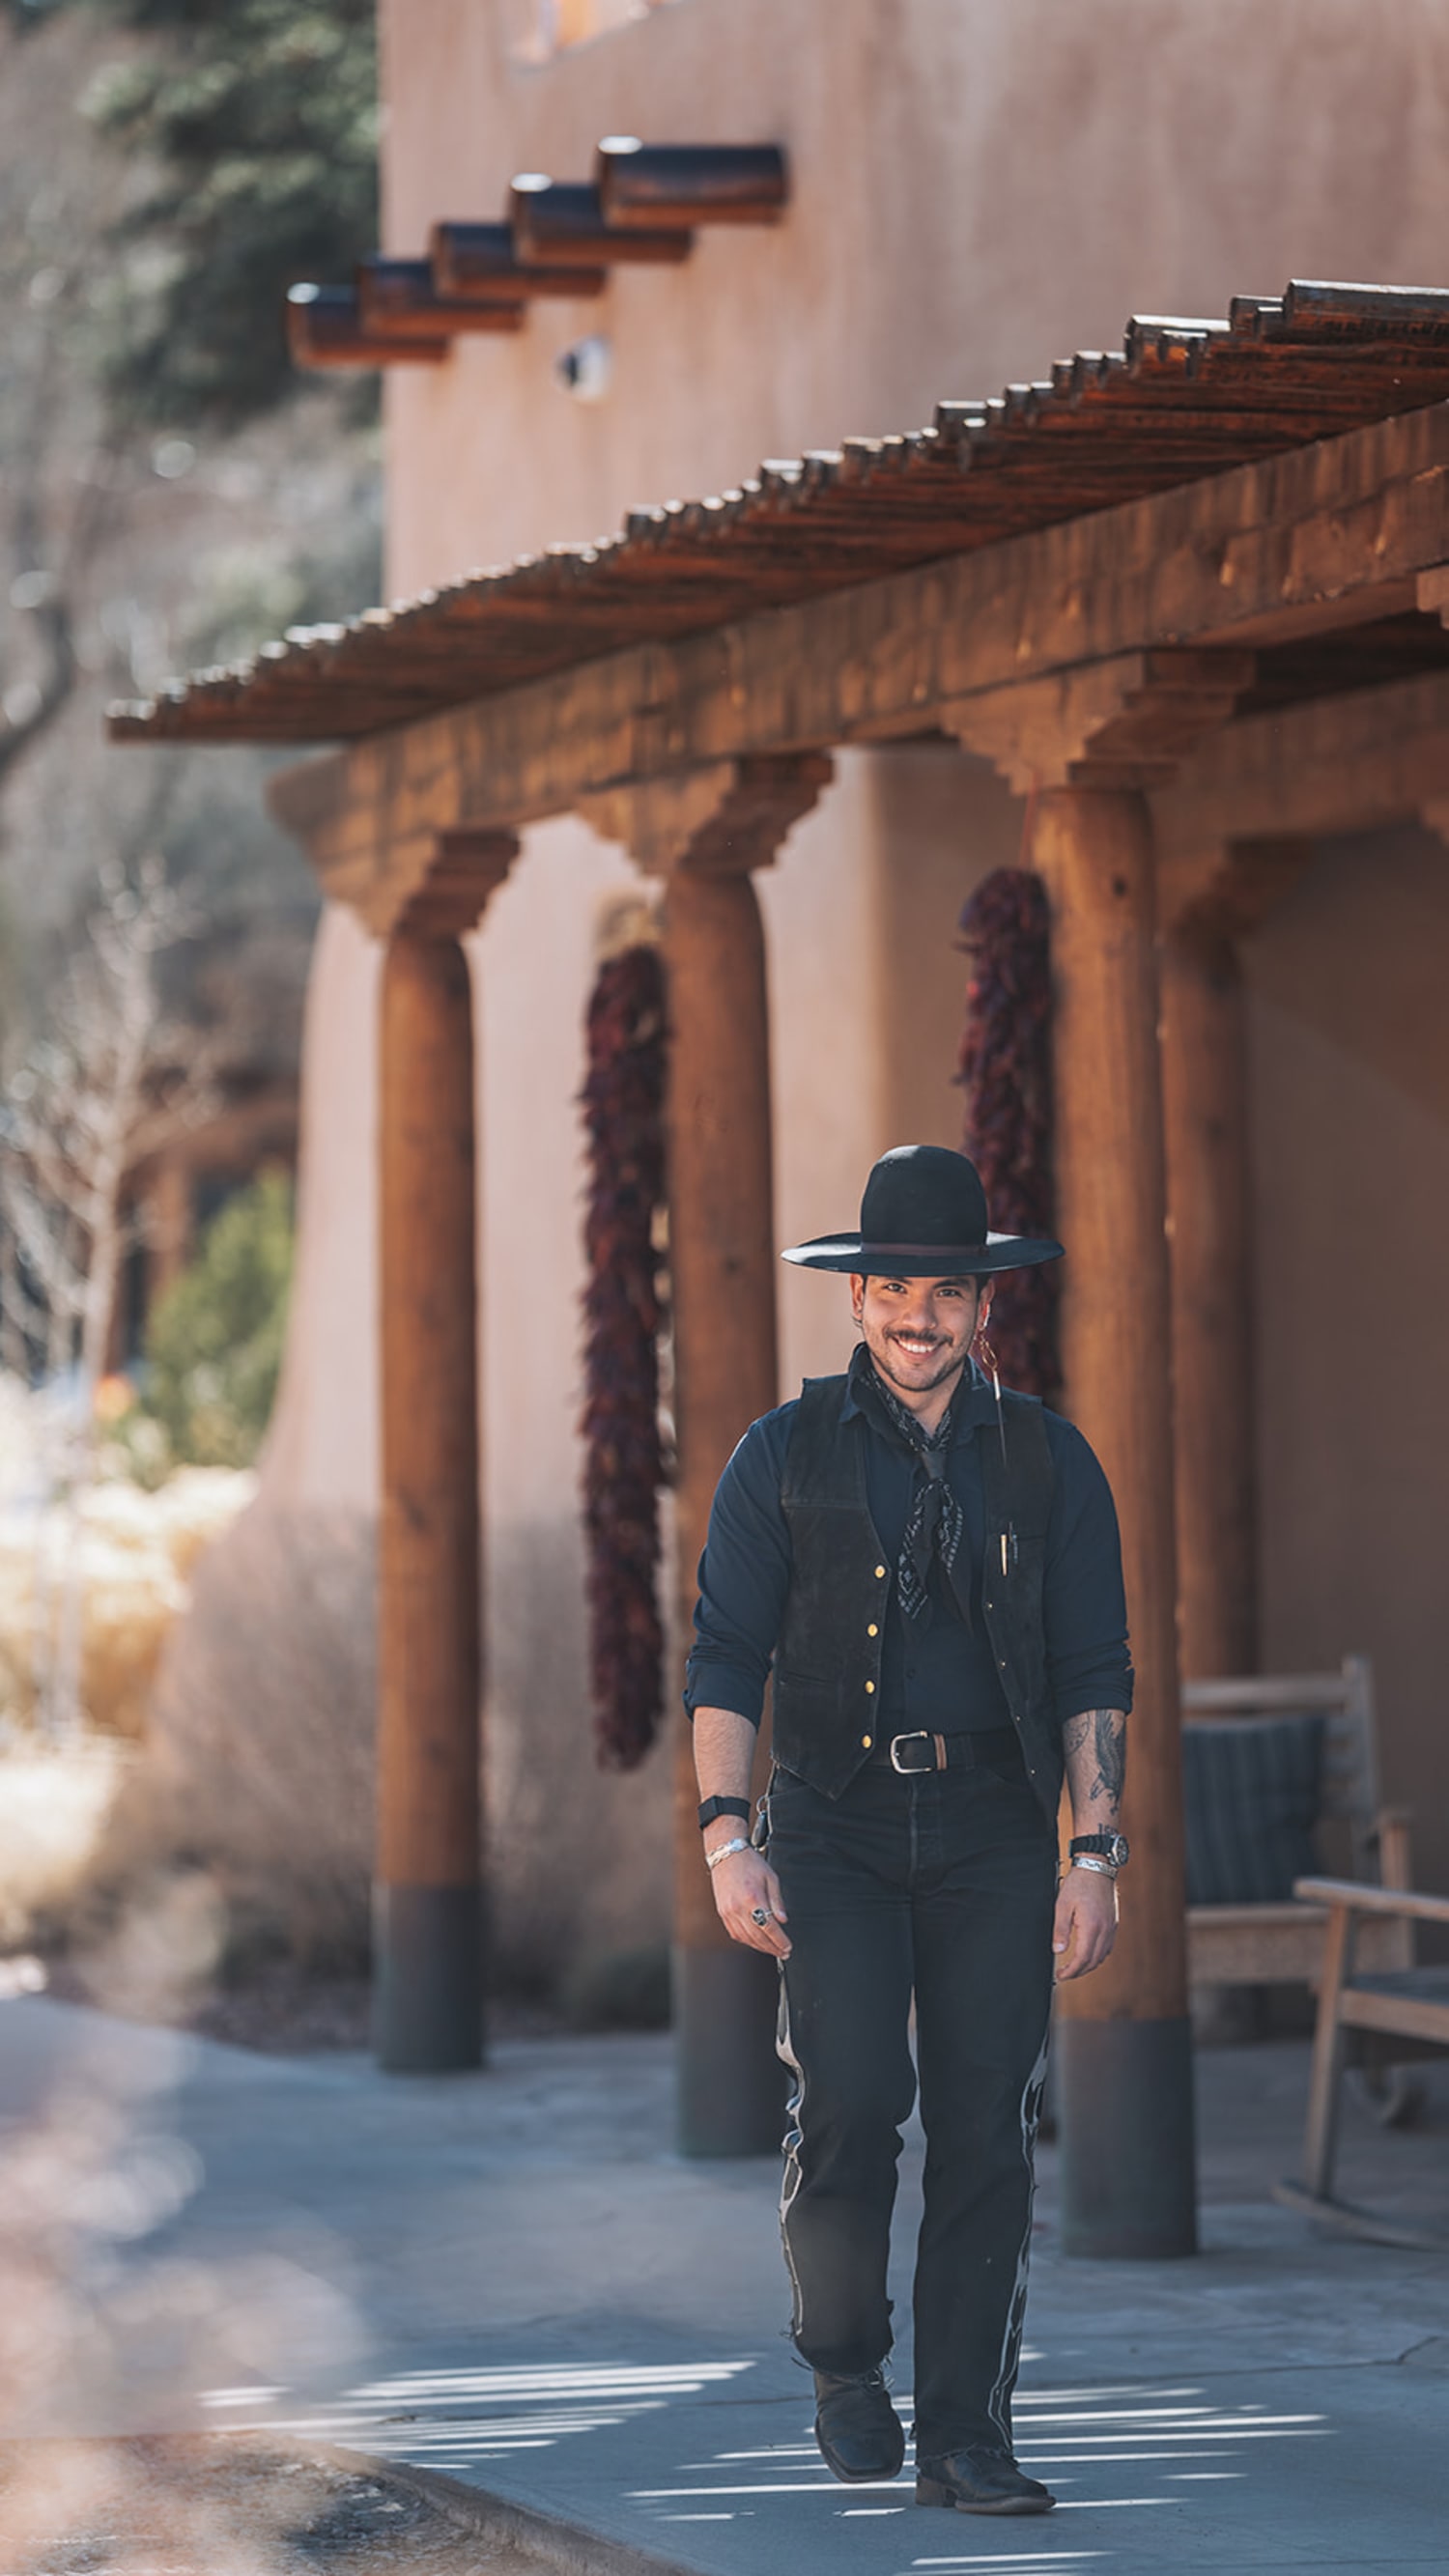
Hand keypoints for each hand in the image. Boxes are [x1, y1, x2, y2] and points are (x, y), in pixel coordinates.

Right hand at [709, 1847, 790, 1957]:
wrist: (727, 1855)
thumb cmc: (750, 1863)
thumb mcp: (771, 1878)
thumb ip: (777, 1901)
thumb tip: (783, 1921)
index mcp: (753, 1898)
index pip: (769, 1927)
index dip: (780, 1941)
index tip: (788, 1947)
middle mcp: (738, 1908)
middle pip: (758, 1937)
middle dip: (773, 1948)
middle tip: (784, 1953)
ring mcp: (728, 1912)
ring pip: (746, 1938)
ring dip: (760, 1948)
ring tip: (772, 1950)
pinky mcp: (722, 1913)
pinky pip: (735, 1933)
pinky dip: (747, 1941)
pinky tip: (756, 1942)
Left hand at [1052, 1865, 1117, 1980]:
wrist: (1097, 1866)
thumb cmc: (1079, 1883)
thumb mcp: (1062, 1905)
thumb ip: (1060, 1929)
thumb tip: (1057, 1950)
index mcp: (1091, 1927)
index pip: (1082, 1959)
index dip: (1071, 1971)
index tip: (1060, 1975)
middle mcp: (1105, 1930)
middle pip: (1093, 1962)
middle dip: (1078, 1972)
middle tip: (1064, 1974)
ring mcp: (1111, 1927)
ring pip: (1102, 1956)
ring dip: (1088, 1965)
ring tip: (1074, 1966)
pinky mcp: (1113, 1923)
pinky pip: (1107, 1947)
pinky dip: (1097, 1955)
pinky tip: (1088, 1952)